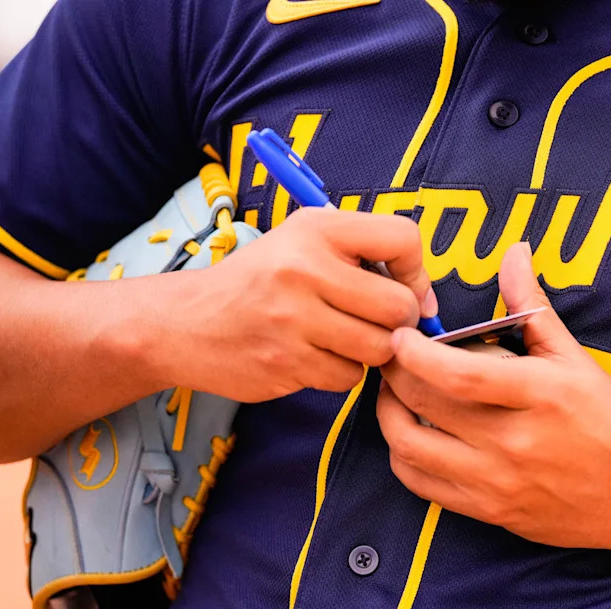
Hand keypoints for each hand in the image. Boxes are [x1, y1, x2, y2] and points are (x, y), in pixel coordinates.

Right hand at [156, 207, 436, 401]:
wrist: (184, 322)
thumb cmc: (259, 282)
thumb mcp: (302, 243)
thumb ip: (362, 257)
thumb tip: (425, 300)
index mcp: (315, 229)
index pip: (403, 238)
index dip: (417, 271)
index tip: (408, 290)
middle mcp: (304, 268)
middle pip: (399, 306)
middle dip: (400, 322)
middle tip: (377, 323)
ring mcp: (293, 319)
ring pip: (378, 348)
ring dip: (371, 351)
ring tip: (344, 338)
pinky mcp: (286, 362)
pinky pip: (348, 377)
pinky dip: (342, 372)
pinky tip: (317, 356)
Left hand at [378, 243, 610, 548]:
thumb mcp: (576, 358)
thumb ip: (533, 306)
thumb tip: (514, 252)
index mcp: (539, 395)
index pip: (459, 374)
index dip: (415, 354)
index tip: (400, 335)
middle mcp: (515, 442)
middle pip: (424, 406)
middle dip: (393, 374)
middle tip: (389, 354)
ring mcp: (498, 482)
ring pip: (411, 450)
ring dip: (388, 416)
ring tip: (395, 392)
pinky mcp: (490, 511)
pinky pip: (423, 485)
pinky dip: (404, 456)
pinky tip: (412, 432)